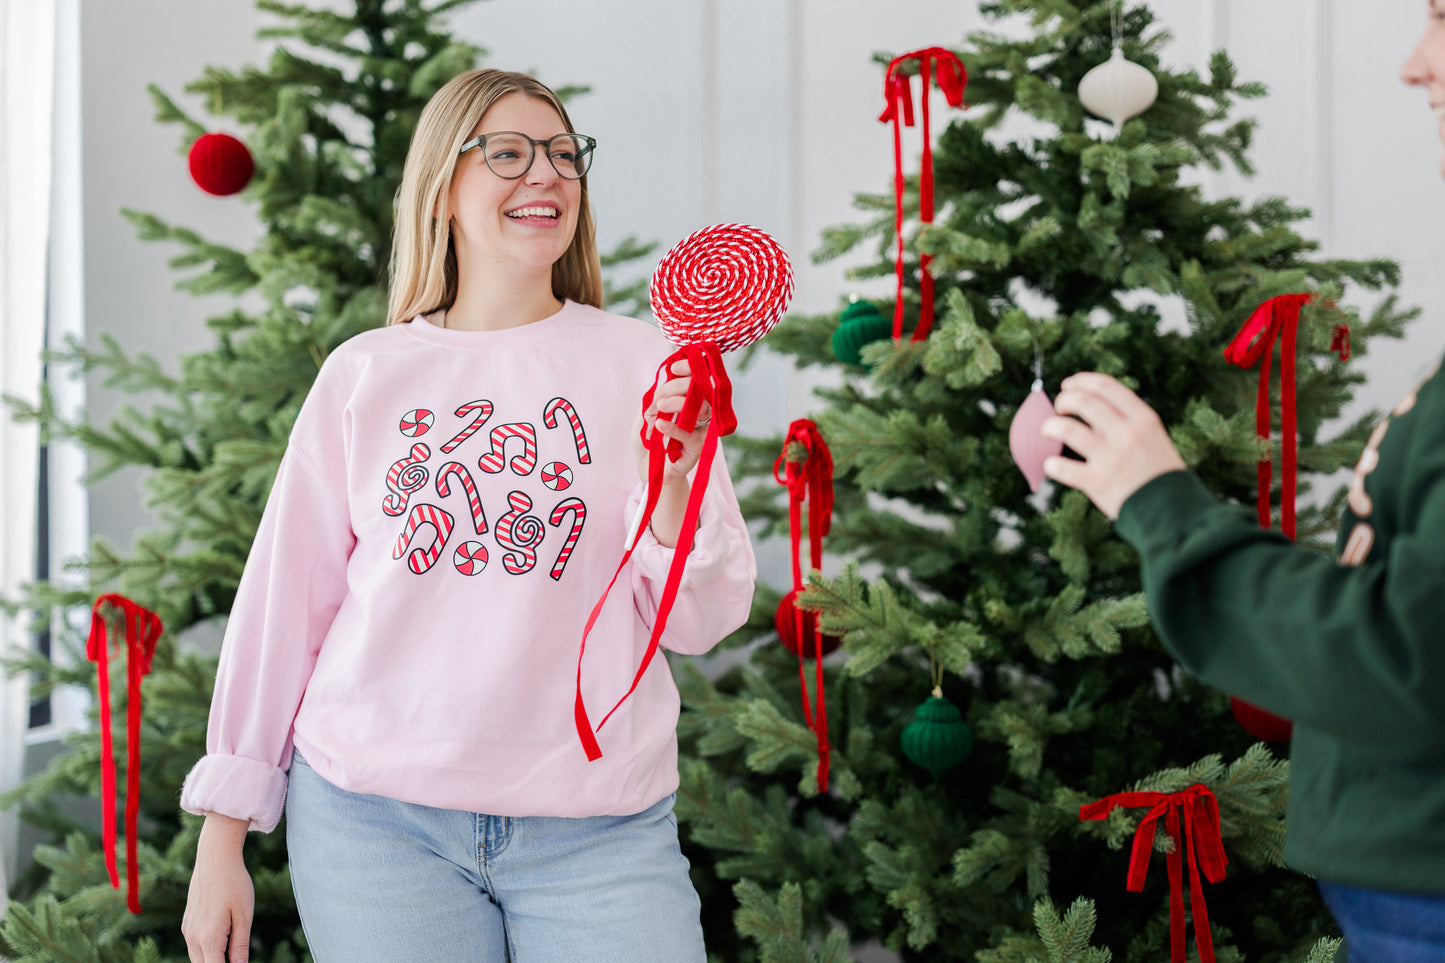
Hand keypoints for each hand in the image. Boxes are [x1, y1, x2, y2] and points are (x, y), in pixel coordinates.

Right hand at [183, 814, 253, 962]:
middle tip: (237, 958)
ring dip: (212, 960)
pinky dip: (207, 951)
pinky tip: (222, 942)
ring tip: (231, 954)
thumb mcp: (244, 916)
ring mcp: (187, 930)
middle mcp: (193, 938)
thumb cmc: (234, 884)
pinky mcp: (187, 923)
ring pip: (198, 958)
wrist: (215, 859)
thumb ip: (240, 946)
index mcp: (209, 939)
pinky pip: (195, 946)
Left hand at [632, 359, 710, 482]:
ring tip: (660, 409)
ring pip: (700, 408)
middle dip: (677, 387)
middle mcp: (699, 411)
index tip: (674, 369)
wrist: (651, 471)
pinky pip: (690, 433)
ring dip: (678, 403)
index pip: (695, 378)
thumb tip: (662, 379)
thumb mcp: (644, 416)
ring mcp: (701, 428)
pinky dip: (674, 428)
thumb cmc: (650, 442)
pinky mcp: (698, 446)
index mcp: (687, 401)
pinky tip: (660, 425)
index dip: (688, 369)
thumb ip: (653, 399)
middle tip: (659, 398)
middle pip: (699, 389)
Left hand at [1040, 372, 1185, 519]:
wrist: (1172, 510)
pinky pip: (1061, 466)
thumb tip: (1086, 406)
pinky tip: (1051, 465)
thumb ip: (1124, 422)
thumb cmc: (1158, 472)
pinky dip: (1051, 464)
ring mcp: (1111, 457)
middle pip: (1084, 402)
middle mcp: (1126, 433)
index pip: (1106, 386)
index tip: (1068, 385)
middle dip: (1064, 400)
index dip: (1081, 381)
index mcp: (1143, 418)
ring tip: (1047, 430)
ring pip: (1067, 429)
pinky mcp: (1097, 481)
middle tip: (1058, 407)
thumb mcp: (1152, 438)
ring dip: (1050, 426)